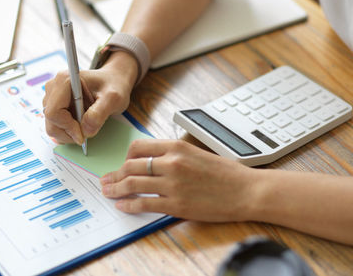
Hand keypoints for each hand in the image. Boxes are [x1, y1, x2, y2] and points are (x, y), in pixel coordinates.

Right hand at [42, 51, 137, 143]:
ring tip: (87, 124)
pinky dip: (68, 131)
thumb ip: (99, 113)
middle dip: (68, 133)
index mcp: (64, 80)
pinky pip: (56, 126)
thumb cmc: (113, 86)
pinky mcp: (55, 106)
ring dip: (69, 133)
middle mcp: (54, 88)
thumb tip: (85, 131)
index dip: (67, 127)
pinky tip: (82, 124)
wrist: (113, 82)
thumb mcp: (113, 98)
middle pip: (50, 121)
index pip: (54, 112)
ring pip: (52, 126)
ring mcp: (52, 97)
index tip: (83, 135)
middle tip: (87, 133)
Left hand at [99, 139, 259, 221]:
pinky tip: (123, 206)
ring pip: (132, 184)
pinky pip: (144, 204)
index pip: (139, 147)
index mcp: (177, 147)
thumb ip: (175, 156)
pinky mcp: (176, 204)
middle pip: (130, 166)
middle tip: (106, 180)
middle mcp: (172, 163)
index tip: (122, 164)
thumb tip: (154, 163)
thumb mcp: (198, 153)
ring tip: (108, 193)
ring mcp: (173, 184)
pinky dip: (129, 205)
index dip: (125, 157)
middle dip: (114, 174)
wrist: (246, 190)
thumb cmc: (227, 173)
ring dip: (115, 189)